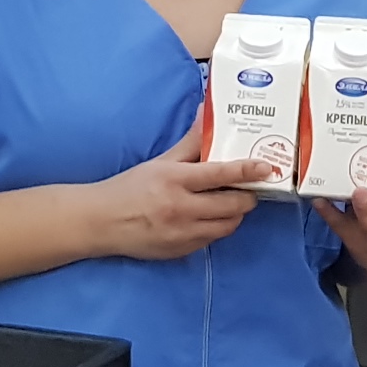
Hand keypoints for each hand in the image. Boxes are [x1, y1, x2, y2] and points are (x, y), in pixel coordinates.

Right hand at [87, 118, 266, 261]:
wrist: (101, 222)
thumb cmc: (130, 187)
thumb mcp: (160, 162)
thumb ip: (190, 143)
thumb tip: (208, 115)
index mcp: (175, 180)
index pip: (221, 175)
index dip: (248, 171)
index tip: (266, 167)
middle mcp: (181, 209)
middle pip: (233, 205)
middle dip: (248, 196)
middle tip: (249, 187)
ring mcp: (182, 234)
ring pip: (227, 226)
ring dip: (235, 214)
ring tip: (231, 203)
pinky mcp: (181, 251)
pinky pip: (212, 240)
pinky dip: (217, 228)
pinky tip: (211, 218)